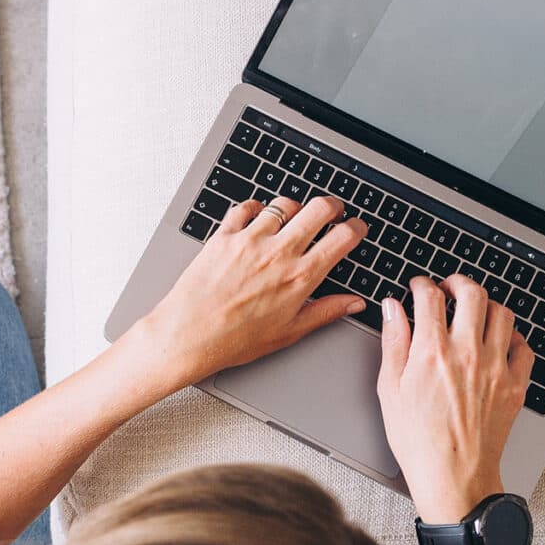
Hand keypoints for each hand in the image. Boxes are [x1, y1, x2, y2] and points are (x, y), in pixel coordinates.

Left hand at [129, 194, 365, 392]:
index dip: (356, 227)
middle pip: (319, 209)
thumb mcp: (289, 332)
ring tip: (292, 219)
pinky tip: (256, 218)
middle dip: (332, 206)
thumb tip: (354, 303)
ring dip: (294, 208)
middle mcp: (278, 254)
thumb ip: (325, 312)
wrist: (188, 335)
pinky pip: (245, 207)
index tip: (356, 228)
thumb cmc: (234, 340)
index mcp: (299, 278)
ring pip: (284, 204)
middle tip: (331, 212)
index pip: (342, 238)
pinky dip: (255, 208)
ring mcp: (249, 241)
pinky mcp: (223, 236)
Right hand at [375, 273, 530, 521]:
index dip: (422, 284)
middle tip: (449, 287)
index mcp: (432, 351)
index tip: (418, 286)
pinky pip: (524, 347)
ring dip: (487, 304)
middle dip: (458, 282)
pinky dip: (513, 336)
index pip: (430, 297)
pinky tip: (501, 339)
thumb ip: (393, 342)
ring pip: (502, 313)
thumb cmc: (418, 439)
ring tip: (475, 310)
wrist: (453, 474)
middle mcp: (467, 352)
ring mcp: (496, 367)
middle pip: (471, 294)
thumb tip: (392, 309)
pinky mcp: (515, 385)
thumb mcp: (390, 389)